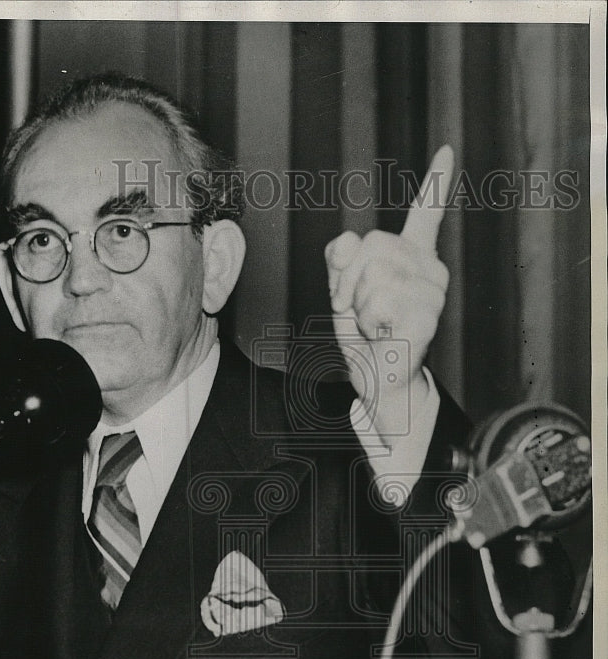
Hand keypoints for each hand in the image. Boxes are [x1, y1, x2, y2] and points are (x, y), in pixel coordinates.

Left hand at [325, 145, 453, 437]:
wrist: (378, 379)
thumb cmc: (364, 335)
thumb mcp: (343, 290)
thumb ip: (340, 259)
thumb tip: (348, 241)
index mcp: (411, 256)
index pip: (425, 213)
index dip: (436, 182)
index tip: (447, 150)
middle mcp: (429, 268)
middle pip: (372, 245)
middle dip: (348, 279)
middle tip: (357, 308)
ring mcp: (433, 292)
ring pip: (373, 274)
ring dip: (358, 304)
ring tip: (373, 323)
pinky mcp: (427, 316)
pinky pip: (378, 301)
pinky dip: (367, 321)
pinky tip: (384, 333)